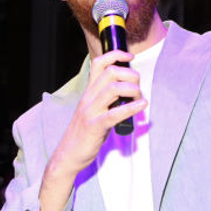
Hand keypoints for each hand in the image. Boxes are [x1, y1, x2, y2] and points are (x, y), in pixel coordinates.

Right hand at [39, 50, 146, 210]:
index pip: (99, 64)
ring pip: (113, 89)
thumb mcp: (94, 111)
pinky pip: (114, 113)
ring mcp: (90, 112)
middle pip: (110, 73)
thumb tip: (129, 96)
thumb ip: (108, 102)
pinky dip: (131, 107)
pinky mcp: (94, 126)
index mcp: (88, 92)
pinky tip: (142, 106)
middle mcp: (88, 98)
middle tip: (138, 87)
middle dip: (130, 75)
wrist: (68, 155)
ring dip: (133, 90)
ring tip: (140, 99)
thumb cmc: (84, 134)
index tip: (130, 57)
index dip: (116, 55)